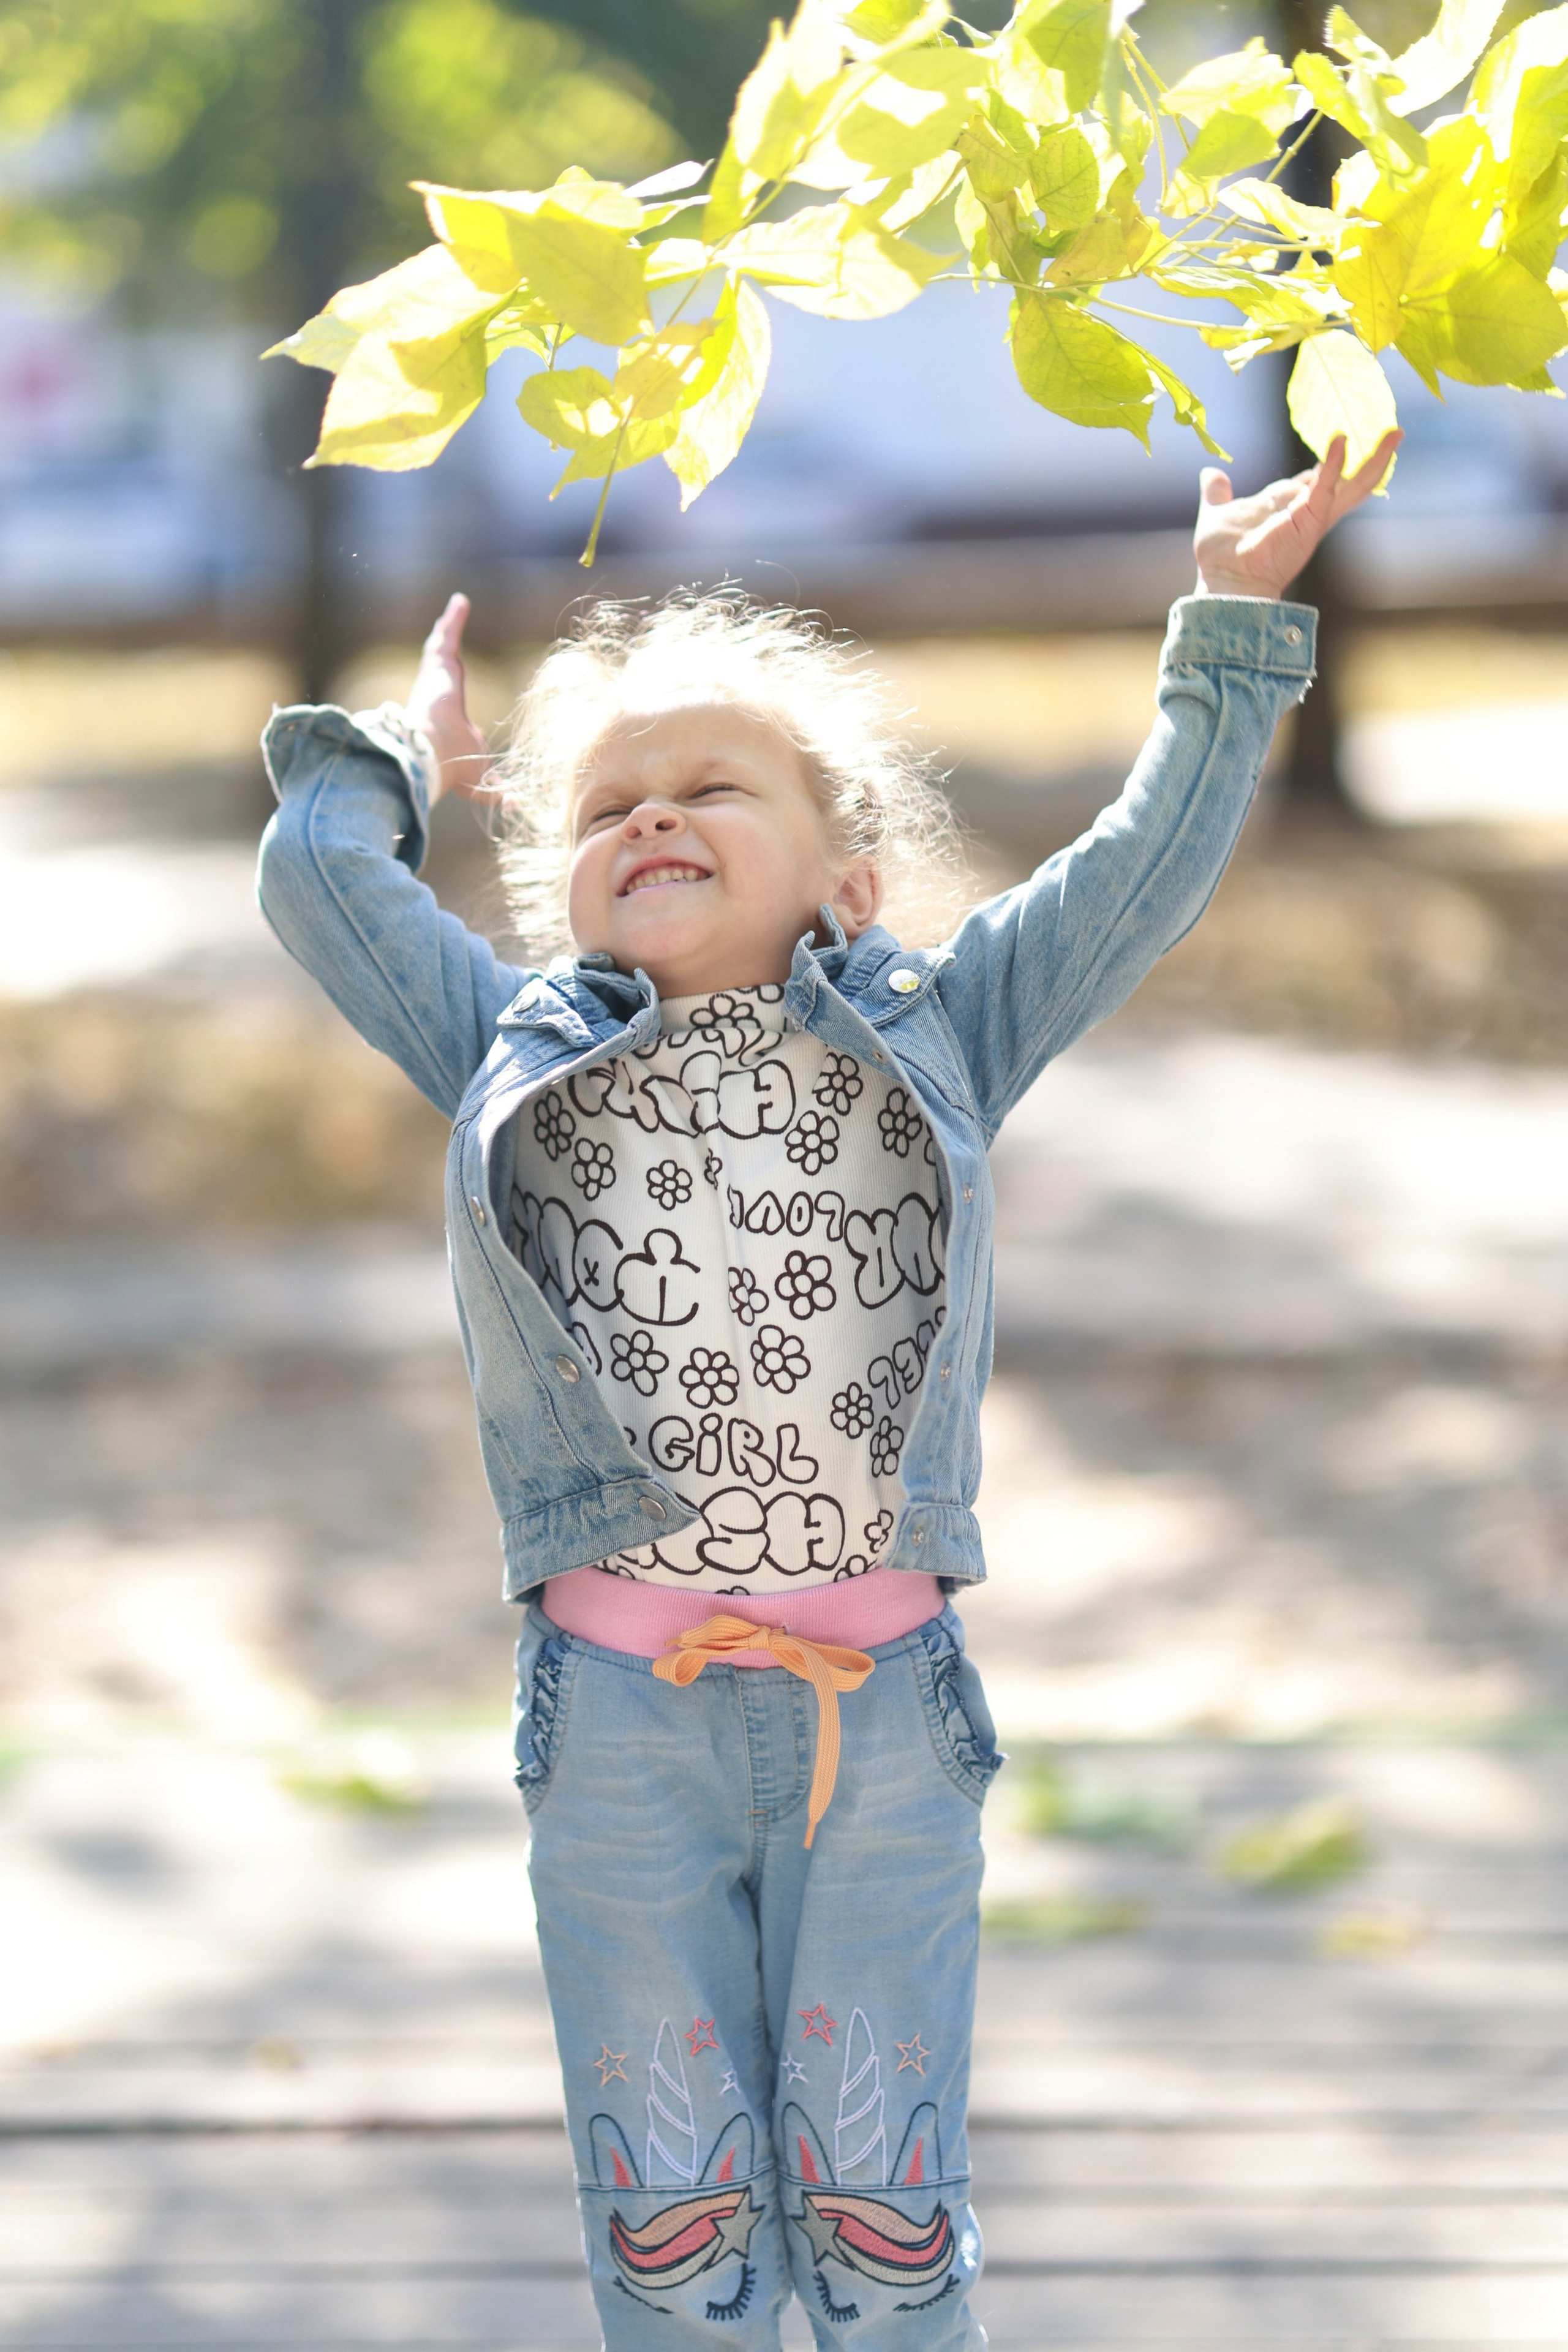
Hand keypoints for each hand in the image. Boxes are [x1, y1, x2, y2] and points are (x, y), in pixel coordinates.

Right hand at [405, 593, 494, 802]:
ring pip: (441, 647)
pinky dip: (454, 619)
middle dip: (446, 649)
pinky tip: (461, 602)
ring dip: (448, 629)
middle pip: (443, 666)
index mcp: (446, 715)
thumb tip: (516, 803)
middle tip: (448, 634)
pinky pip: (447, 635)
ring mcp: (434, 678)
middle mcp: (437, 694)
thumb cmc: (452, 768)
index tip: (456, 681)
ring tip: (454, 611)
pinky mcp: (436, 666)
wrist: (433, 755)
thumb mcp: (481, 778)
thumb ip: (496, 788)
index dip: (453, 687)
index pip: (451, 696)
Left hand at [1193, 431, 1401, 600]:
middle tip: (1394, 433)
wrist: (1222, 578)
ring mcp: (1312, 516)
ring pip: (1354, 484)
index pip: (1318, 480)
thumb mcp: (1218, 513)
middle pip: (1349, 481)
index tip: (1344, 440)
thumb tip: (1211, 474)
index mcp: (1291, 507)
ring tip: (1395, 433)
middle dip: (1374, 458)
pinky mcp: (1308, 519)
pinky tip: (1341, 441)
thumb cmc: (1221, 555)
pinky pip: (1326, 487)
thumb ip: (1218, 493)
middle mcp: (1307, 511)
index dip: (1331, 462)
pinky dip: (1333, 464)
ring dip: (1376, 458)